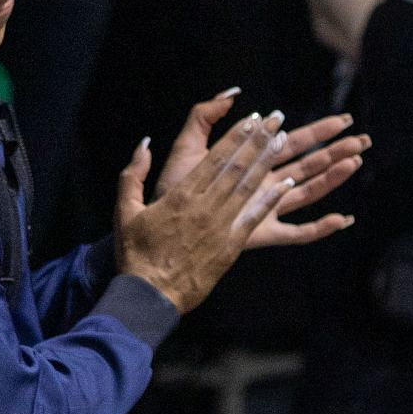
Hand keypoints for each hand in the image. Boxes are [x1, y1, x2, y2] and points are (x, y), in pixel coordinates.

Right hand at [115, 111, 295, 314]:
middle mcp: (204, 206)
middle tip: (275, 119)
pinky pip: (254, 218)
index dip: (235, 137)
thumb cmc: (135, 253)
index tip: (251, 120)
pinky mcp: (230, 246)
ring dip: (268, 163)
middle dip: (257, 141)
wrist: (150, 293)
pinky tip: (288, 185)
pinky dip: (272, 200)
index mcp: (180, 195)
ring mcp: (220, 226)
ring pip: (249, 188)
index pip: (213, 158)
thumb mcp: (124, 210)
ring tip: (284, 141)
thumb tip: (143, 144)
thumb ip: (132, 174)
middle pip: (237, 167)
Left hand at [154, 90, 367, 249]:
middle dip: (337, 151)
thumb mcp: (187, 145)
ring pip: (310, 191)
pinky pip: (299, 233)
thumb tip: (233, 94)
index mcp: (254, 162)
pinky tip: (343, 219)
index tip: (342, 120)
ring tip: (355, 162)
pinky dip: (321, 228)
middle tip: (363, 139)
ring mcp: (268, 209)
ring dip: (334, 178)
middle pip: (311, 164)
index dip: (319, 131)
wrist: (164, 222)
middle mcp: (266, 184)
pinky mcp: (264, 233)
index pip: (294, 141)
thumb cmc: (174, 186)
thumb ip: (205, 116)